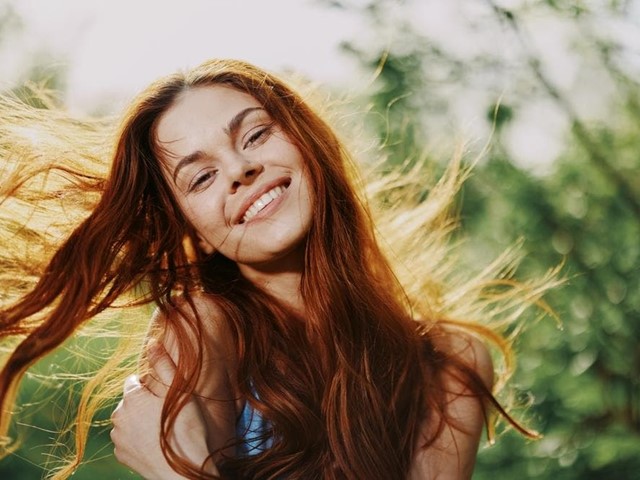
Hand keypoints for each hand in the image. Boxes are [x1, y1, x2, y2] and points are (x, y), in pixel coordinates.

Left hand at [110, 343, 215, 478]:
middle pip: (131, 400)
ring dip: (141, 420)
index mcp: (131, 398)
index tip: (168, 396)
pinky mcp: (121, 456)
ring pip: (129, 419)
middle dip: (145, 402)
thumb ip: (163, 364)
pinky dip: (139, 437)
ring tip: (164, 428)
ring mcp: (117, 439)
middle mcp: (117, 417)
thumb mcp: (179, 390)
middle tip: (168, 412)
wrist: (184, 471)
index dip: (154, 385)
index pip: (136, 380)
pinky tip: (156, 441)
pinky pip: (128, 438)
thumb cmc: (185, 429)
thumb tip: (151, 341)